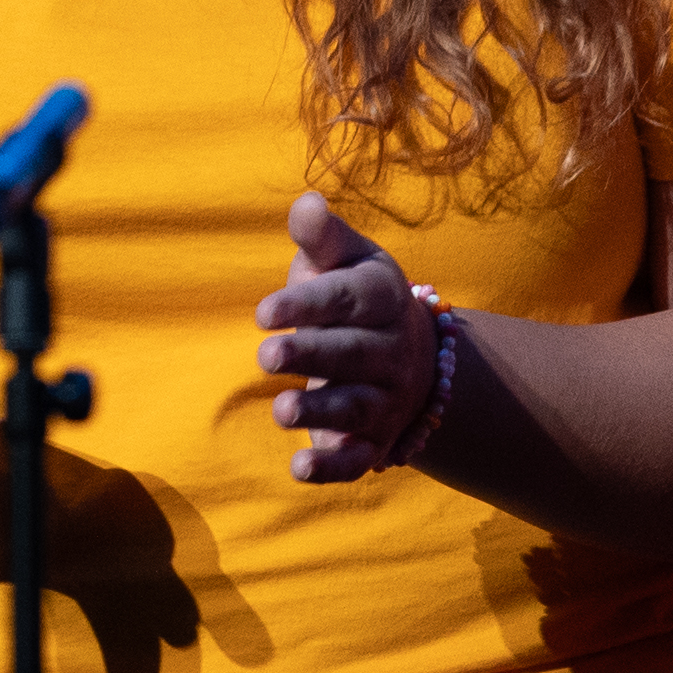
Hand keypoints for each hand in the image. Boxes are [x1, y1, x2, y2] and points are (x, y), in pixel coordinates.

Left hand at [260, 195, 436, 484]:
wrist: (410, 352)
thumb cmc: (353, 295)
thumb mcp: (344, 260)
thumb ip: (321, 238)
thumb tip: (306, 202)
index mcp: (382, 299)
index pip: (347, 300)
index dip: (306, 305)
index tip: (262, 311)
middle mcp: (390, 352)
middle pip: (351, 355)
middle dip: (311, 356)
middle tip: (265, 355)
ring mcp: (385, 400)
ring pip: (355, 408)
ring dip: (320, 412)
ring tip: (282, 411)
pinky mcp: (373, 441)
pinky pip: (358, 460)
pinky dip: (332, 468)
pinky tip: (299, 470)